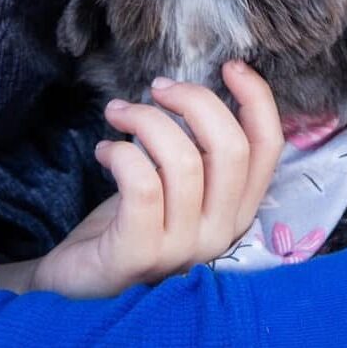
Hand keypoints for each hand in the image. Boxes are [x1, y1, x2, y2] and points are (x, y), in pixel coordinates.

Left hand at [27, 60, 283, 297]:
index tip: (229, 67)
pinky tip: (105, 150)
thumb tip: (197, 89)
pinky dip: (121, 153)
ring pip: (183, 160)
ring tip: (118, 113)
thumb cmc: (129, 221)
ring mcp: (183, 248)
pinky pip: (143, 186)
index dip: (257, 99)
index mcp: (237, 211)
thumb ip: (198, 150)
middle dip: (194, 100)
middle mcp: (220, 233)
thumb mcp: (175, 184)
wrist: (78, 280)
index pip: (268, 148)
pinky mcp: (140, 255)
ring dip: (145, 119)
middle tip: (157, 89)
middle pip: (230, 147)